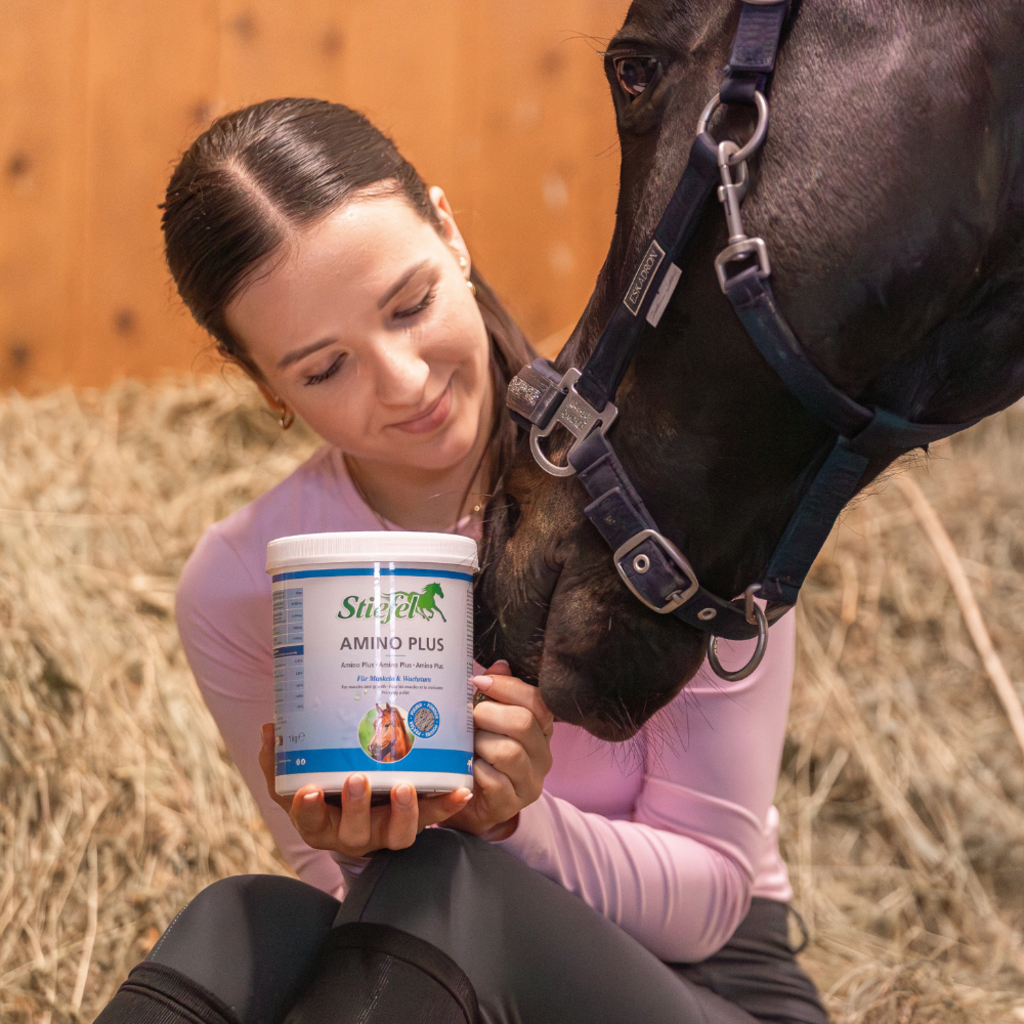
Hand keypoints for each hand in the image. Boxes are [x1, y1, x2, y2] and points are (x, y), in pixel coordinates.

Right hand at [258, 723, 472, 856]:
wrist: (359, 806)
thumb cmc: (324, 788)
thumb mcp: (297, 775)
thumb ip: (280, 756)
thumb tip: (271, 728)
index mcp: (320, 821)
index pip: (308, 819)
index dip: (308, 808)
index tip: (309, 789)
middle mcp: (352, 833)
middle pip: (354, 832)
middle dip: (356, 807)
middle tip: (357, 780)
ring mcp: (385, 830)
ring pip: (396, 834)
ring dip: (403, 812)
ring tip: (406, 787)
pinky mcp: (414, 821)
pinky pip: (432, 818)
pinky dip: (446, 805)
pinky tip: (460, 791)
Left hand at [445, 661, 554, 840]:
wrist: (468, 802)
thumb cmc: (478, 755)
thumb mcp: (486, 722)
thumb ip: (495, 695)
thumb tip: (500, 665)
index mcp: (541, 729)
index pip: (538, 701)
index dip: (508, 688)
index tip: (478, 683)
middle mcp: (542, 755)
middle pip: (523, 723)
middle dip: (488, 715)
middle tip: (468, 718)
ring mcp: (530, 782)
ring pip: (509, 752)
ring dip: (480, 744)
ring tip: (466, 746)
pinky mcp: (512, 804)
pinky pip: (495, 781)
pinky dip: (477, 771)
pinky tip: (467, 768)